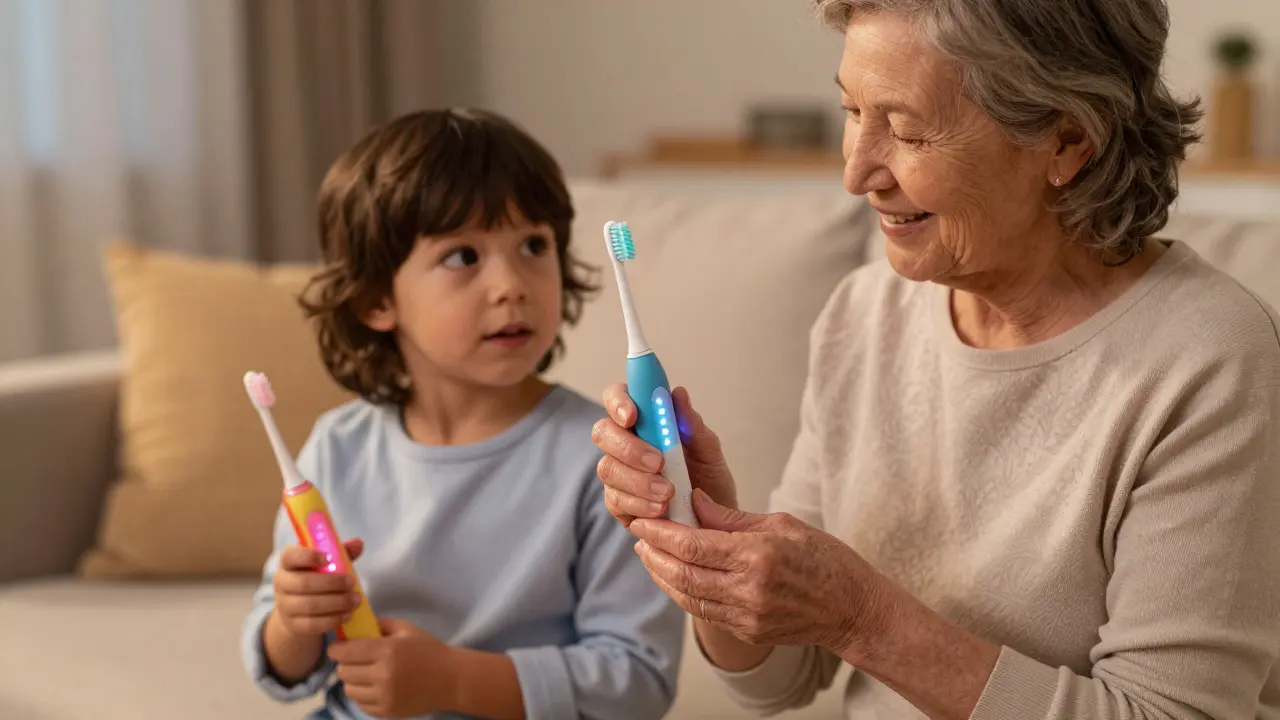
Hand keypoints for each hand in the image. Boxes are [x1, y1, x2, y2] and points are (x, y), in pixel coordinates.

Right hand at [272, 539, 366, 637]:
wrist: (297, 611)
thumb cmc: (315, 578)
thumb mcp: (326, 563)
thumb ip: (341, 552)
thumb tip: (358, 544)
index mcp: (287, 562)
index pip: (290, 556)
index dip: (308, 556)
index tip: (328, 557)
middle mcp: (281, 583)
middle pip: (304, 583)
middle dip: (332, 583)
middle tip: (352, 582)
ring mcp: (284, 606)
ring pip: (310, 605)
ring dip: (337, 602)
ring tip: (355, 600)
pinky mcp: (293, 625)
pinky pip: (313, 624)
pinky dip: (333, 619)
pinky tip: (348, 614)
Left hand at [327, 617, 457, 717]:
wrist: (451, 679)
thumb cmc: (428, 649)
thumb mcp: (406, 629)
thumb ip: (379, 624)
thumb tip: (354, 624)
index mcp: (387, 651)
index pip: (345, 652)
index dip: (336, 648)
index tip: (338, 647)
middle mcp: (382, 675)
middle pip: (343, 671)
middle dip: (346, 663)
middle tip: (355, 659)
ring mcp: (384, 696)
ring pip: (349, 689)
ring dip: (353, 680)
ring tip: (365, 674)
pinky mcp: (387, 712)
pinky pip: (360, 704)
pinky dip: (363, 695)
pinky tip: (374, 687)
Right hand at [593, 384, 737, 528]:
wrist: (714, 523)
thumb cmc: (708, 481)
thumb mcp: (709, 452)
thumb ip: (692, 425)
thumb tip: (679, 394)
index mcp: (645, 421)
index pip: (617, 397)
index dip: (618, 401)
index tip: (632, 415)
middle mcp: (625, 444)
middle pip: (603, 432)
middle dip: (629, 447)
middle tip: (658, 462)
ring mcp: (618, 474)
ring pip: (608, 468)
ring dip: (638, 480)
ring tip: (668, 493)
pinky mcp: (618, 503)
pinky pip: (615, 500)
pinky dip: (639, 504)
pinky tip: (660, 509)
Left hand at [631, 489, 890, 658]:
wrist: (853, 609)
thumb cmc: (825, 560)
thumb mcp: (782, 524)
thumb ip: (732, 517)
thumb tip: (694, 502)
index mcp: (757, 555)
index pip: (693, 545)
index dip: (661, 532)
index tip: (643, 520)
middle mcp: (749, 589)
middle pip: (682, 573)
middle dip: (654, 554)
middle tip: (640, 536)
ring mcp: (747, 616)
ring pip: (688, 597)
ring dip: (663, 576)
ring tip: (651, 555)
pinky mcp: (748, 632)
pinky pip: (705, 612)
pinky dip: (684, 593)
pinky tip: (676, 577)